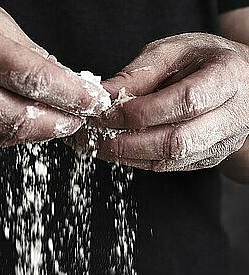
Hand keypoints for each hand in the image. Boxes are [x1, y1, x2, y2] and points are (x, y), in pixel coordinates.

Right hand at [0, 0, 109, 145]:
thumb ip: (29, 55)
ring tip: (56, 122)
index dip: (67, 95)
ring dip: (35, 131)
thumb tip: (67, 84)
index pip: (29, 78)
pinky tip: (20, 120)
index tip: (90, 102)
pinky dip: (6, 130)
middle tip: (78, 120)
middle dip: (56, 123)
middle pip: (16, 117)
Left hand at [74, 33, 248, 170]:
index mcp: (227, 80)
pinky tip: (117, 150)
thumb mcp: (175, 51)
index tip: (108, 113)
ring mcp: (221, 144)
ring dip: (129, 156)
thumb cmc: (207, 61)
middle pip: (177, 141)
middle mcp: (231, 117)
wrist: (239, 81)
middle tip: (96, 139)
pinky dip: (139, 160)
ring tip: (98, 146)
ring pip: (171, 160)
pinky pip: (169, 167)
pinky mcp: (208, 160)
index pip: (184, 102)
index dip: (142, 112)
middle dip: (130, 144)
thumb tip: (104, 96)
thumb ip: (140, 73)